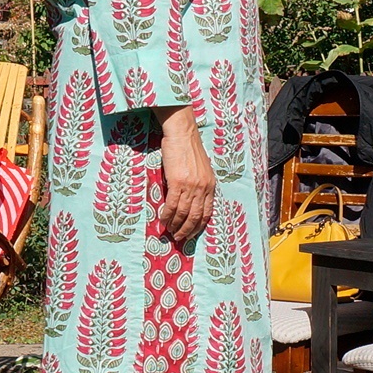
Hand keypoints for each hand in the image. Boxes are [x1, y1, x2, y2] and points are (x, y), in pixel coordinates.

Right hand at [156, 106, 214, 246]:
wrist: (182, 133)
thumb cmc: (188, 148)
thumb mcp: (200, 169)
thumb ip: (197, 184)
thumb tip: (188, 199)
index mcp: (210, 185)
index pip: (207, 212)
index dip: (199, 226)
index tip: (192, 234)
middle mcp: (203, 188)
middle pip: (195, 216)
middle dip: (187, 230)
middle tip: (179, 239)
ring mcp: (191, 186)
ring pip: (183, 213)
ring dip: (175, 225)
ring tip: (169, 232)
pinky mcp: (178, 182)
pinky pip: (172, 205)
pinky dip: (167, 215)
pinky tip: (162, 220)